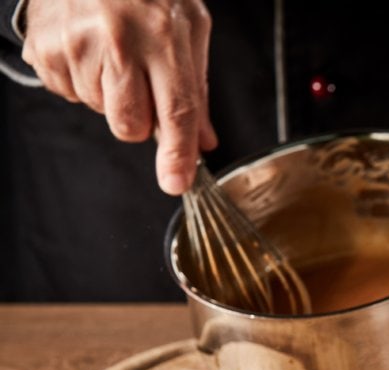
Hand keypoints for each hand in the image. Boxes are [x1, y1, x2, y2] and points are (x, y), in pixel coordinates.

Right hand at [21, 0, 217, 194]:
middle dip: (141, 120)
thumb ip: (197, 90)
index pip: (175, 110)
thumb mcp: (189, 28)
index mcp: (162, 36)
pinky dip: (83, 81)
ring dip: (111, 95)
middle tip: (142, 82)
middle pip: (131, 126)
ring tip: (113, 53)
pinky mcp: (45, 50)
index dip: (176, 153)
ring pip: (102, 113)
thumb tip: (204, 142)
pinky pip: (71, 95)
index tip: (176, 182)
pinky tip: (90, 50)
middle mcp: (118, 42)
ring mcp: (76, 46)